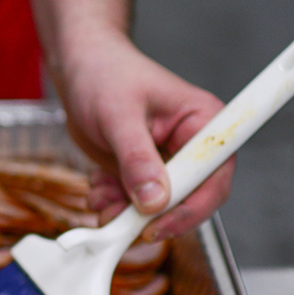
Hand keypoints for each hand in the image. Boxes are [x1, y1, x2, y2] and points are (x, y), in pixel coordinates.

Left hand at [57, 31, 231, 240]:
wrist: (79, 69)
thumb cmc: (104, 75)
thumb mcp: (119, 116)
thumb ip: (137, 159)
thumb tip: (155, 200)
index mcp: (203, 123)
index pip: (214, 177)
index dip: (191, 208)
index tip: (157, 225)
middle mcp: (191, 146)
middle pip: (188, 200)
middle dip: (152, 216)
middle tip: (120, 221)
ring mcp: (167, 162)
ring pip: (159, 208)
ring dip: (127, 214)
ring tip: (102, 197)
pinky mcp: (144, 173)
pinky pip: (136, 204)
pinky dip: (115, 205)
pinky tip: (99, 188)